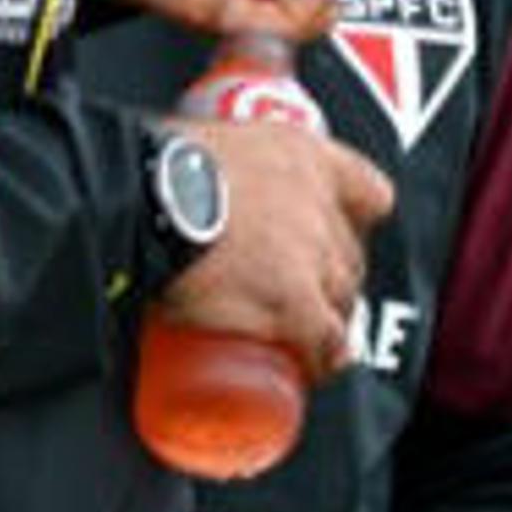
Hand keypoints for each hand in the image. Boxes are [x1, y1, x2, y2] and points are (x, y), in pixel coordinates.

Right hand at [158, 115, 391, 379]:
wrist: (142, 199)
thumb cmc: (155, 168)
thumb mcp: (209, 144)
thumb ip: (222, 164)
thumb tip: (197, 191)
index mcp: (303, 156)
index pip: (369, 192)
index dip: (356, 222)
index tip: (341, 237)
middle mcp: (319, 202)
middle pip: (350, 254)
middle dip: (332, 278)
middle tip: (299, 296)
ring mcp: (312, 252)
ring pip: (343, 298)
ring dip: (327, 318)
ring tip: (299, 336)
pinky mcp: (295, 299)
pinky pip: (325, 340)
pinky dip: (321, 357)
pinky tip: (310, 368)